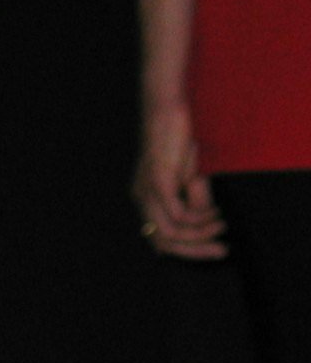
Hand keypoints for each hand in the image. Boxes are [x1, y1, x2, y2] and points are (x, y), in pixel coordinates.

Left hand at [134, 99, 226, 258]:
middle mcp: (140, 199)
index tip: (211, 250)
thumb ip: (194, 198)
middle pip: (163, 242)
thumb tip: (204, 218)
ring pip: (170, 232)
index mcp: (144, 200)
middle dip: (195, 251)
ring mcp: (147, 192)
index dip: (186, 251)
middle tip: (222, 251)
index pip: (159, 239)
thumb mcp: (190, 176)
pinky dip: (198, 217)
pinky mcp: (158, 182)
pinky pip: (177, 214)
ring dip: (200, 233)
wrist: (168, 111)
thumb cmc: (179, 141)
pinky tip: (214, 211)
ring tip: (221, 224)